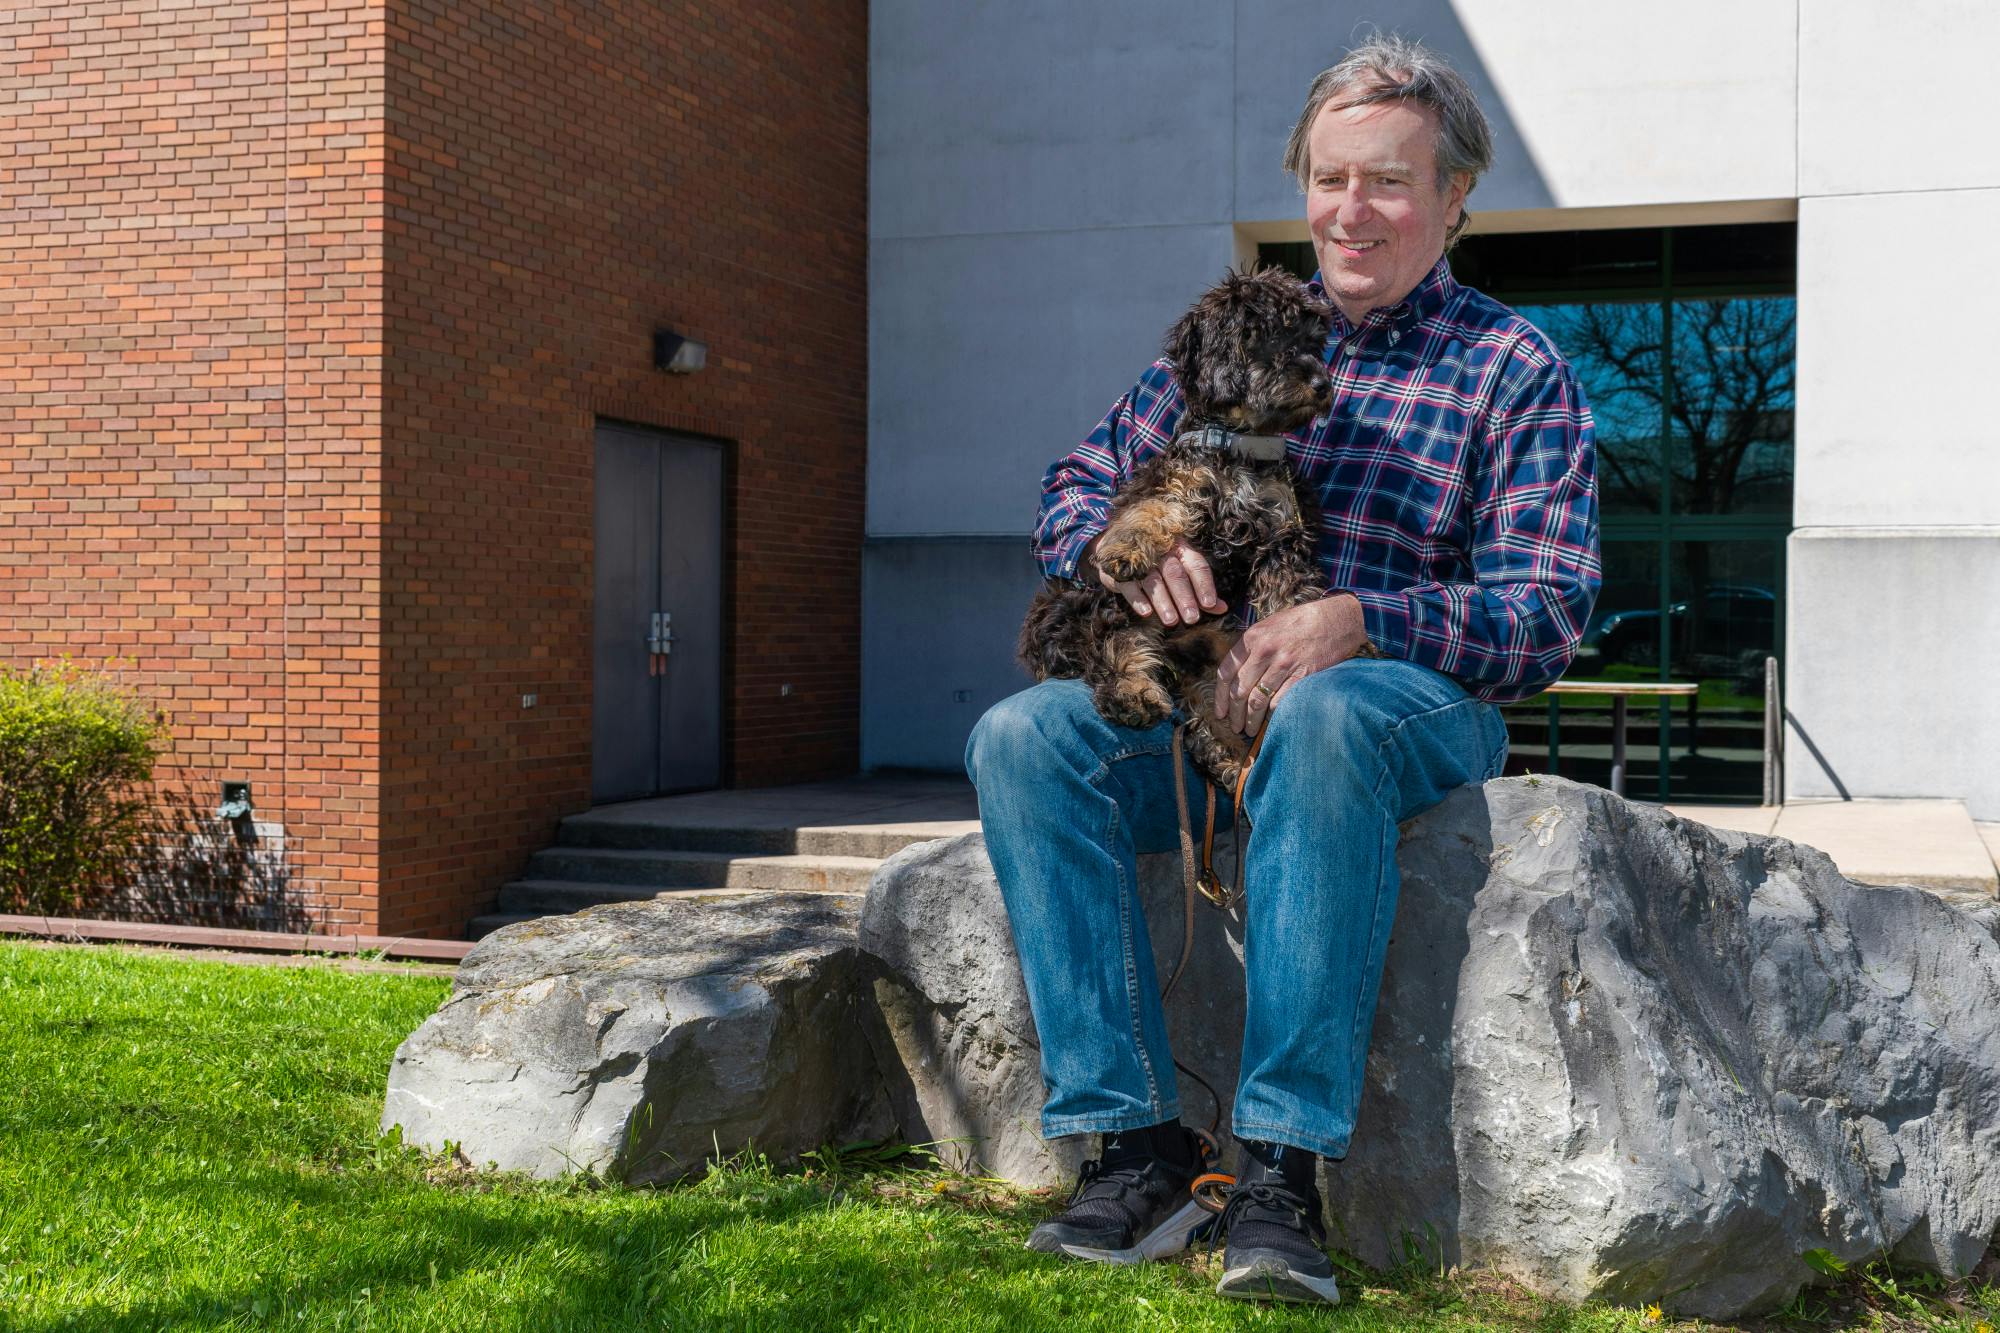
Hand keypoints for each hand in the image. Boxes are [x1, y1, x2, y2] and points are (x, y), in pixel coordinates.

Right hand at [1087, 537, 1226, 626]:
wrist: (1116, 544)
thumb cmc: (1157, 562)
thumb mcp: (1181, 569)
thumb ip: (1200, 589)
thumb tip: (1222, 609)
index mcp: (1180, 548)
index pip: (1196, 564)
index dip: (1204, 584)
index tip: (1210, 604)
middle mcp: (1161, 551)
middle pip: (1175, 573)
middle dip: (1184, 597)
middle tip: (1192, 619)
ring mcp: (1139, 559)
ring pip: (1153, 581)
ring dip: (1163, 602)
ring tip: (1172, 621)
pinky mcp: (1119, 569)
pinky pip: (1129, 584)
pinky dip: (1138, 599)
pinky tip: (1146, 613)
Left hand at [1214, 595, 1369, 735]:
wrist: (1338, 618)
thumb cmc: (1303, 621)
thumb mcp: (1270, 625)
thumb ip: (1252, 647)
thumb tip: (1238, 674)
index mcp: (1252, 637)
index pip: (1226, 673)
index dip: (1220, 697)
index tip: (1220, 712)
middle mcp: (1264, 651)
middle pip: (1240, 691)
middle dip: (1235, 714)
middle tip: (1235, 727)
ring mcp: (1283, 664)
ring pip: (1258, 701)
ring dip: (1251, 720)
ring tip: (1250, 730)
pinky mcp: (1302, 675)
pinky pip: (1280, 702)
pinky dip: (1272, 715)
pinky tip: (1270, 722)